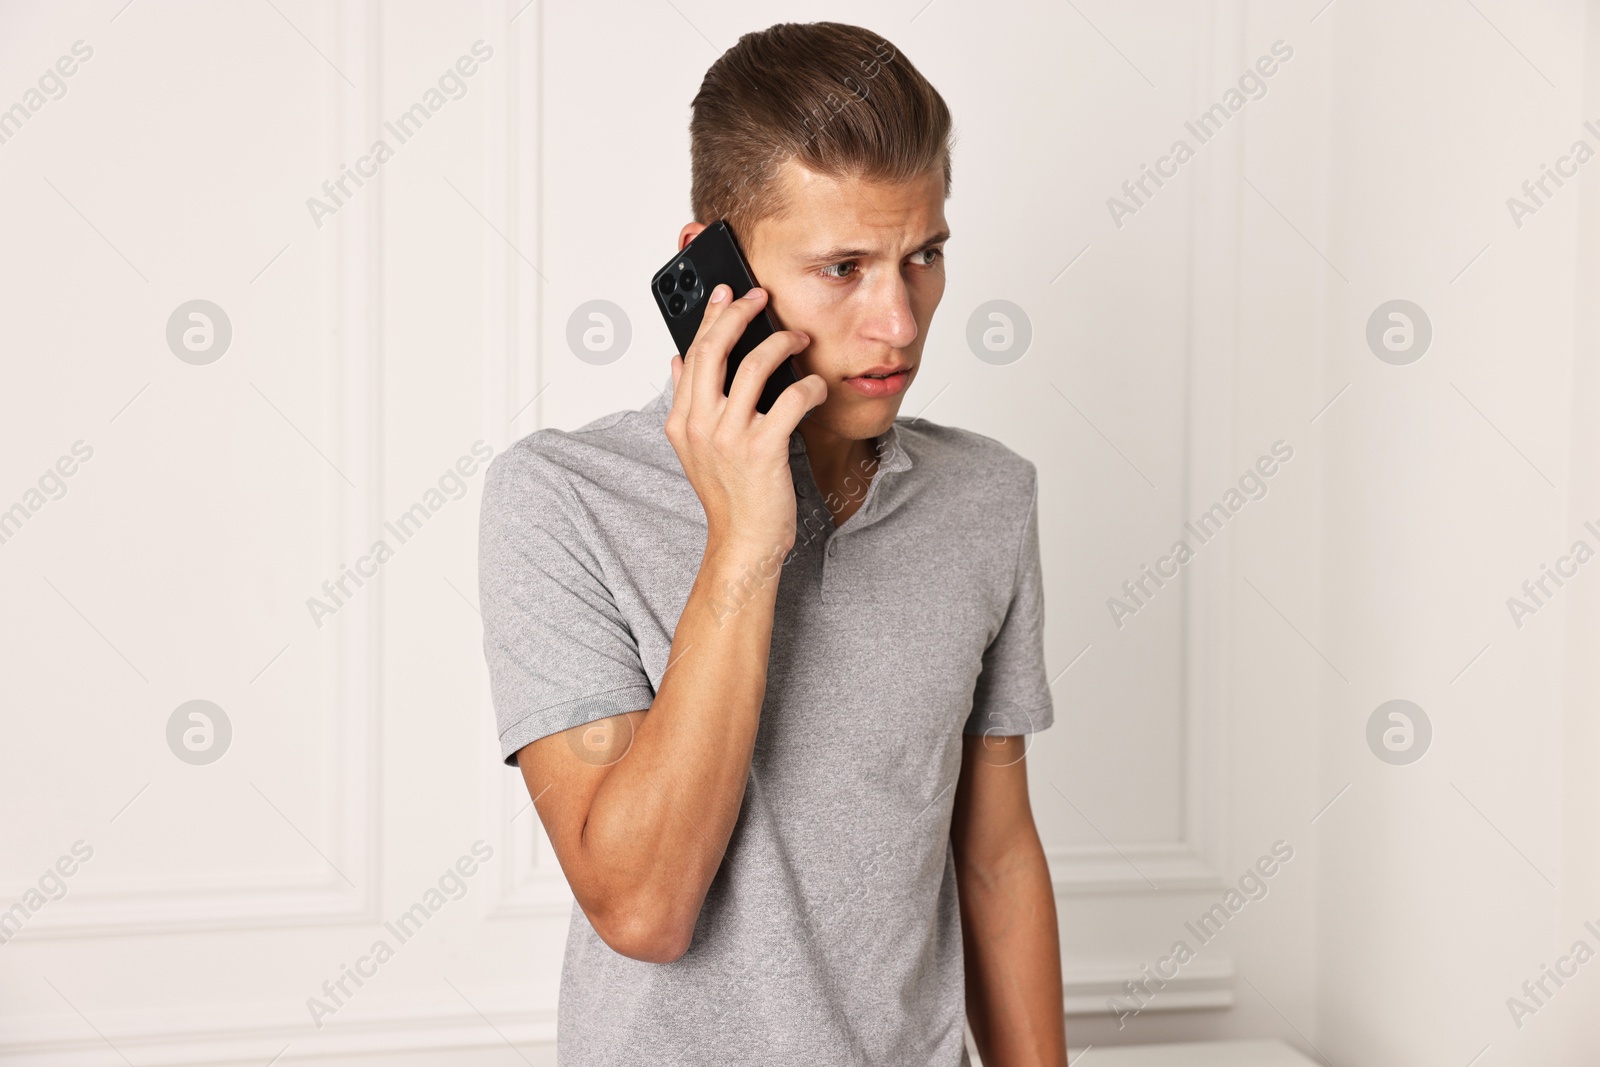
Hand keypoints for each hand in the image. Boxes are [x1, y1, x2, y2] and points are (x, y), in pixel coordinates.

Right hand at [663, 284, 825, 557]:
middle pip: (715, 349)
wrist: (743, 543)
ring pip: (755, 366)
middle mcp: (700, 425)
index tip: (726, 292)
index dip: (710, 317)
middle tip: (760, 296)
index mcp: (681, 421)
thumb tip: (677, 360)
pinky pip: (789, 399)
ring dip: (782, 342)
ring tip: (798, 338)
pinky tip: (816, 385)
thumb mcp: (694, 449)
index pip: (693, 353)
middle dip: (739, 314)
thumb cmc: (729, 497)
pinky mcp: (762, 449)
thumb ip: (686, 403)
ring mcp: (730, 437)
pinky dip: (807, 385)